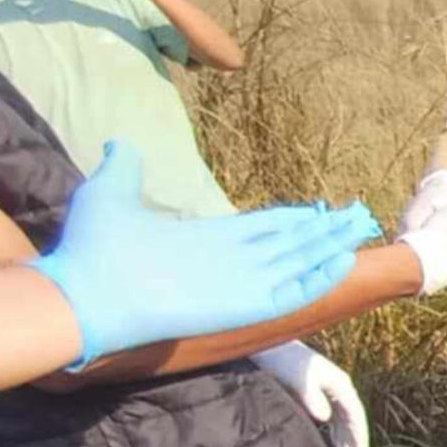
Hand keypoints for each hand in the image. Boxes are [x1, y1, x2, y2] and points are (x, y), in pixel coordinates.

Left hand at [30, 142, 377, 363]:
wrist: (85, 291)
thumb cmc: (94, 247)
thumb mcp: (110, 192)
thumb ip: (124, 167)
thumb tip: (120, 141)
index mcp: (208, 240)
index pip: (263, 229)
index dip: (293, 219)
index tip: (318, 209)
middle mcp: (232, 263)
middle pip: (291, 245)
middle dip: (325, 232)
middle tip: (358, 218)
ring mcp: (241, 285)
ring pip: (299, 262)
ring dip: (331, 247)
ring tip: (361, 230)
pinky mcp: (246, 305)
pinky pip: (293, 291)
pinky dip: (320, 277)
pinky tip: (344, 259)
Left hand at [253, 339, 370, 446]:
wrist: (271, 346)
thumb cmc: (285, 362)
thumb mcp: (300, 380)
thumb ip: (312, 398)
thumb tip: (326, 418)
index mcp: (339, 384)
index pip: (355, 413)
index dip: (359, 434)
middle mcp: (338, 386)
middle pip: (350, 417)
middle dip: (352, 439)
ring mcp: (328, 388)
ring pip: (341, 417)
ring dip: (343, 436)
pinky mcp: (316, 391)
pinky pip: (332, 415)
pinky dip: (333, 430)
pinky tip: (331, 441)